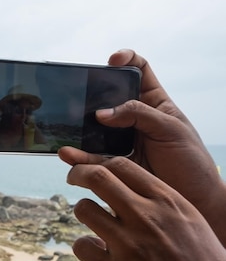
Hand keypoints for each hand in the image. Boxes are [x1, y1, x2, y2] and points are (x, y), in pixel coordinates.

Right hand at [59, 49, 225, 241]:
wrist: (194, 200)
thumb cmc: (190, 161)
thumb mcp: (172, 129)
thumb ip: (139, 115)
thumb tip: (102, 113)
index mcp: (153, 102)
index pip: (138, 70)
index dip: (125, 59)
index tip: (112, 61)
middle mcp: (133, 119)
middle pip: (106, 99)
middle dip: (89, 96)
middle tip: (77, 98)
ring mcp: (120, 140)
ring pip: (93, 130)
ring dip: (78, 130)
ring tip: (66, 131)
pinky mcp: (113, 164)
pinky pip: (91, 158)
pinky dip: (78, 157)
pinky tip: (69, 155)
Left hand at [66, 156, 225, 260]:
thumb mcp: (189, 219)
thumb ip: (159, 200)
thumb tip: (127, 185)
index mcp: (167, 201)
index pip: (121, 164)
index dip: (100, 164)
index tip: (92, 170)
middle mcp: (146, 217)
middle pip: (96, 177)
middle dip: (78, 174)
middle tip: (73, 178)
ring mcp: (129, 245)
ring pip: (83, 209)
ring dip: (84, 212)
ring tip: (93, 223)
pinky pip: (82, 245)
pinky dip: (85, 246)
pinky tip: (97, 251)